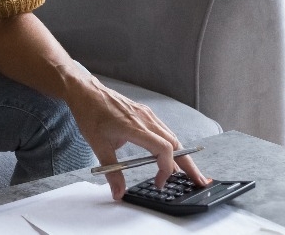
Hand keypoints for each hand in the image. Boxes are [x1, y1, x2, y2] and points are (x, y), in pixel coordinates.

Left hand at [66, 75, 210, 198]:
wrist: (86, 92)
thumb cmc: (91, 114)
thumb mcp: (98, 146)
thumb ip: (111, 172)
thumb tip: (118, 192)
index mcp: (135, 127)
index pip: (163, 149)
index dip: (166, 169)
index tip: (159, 183)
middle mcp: (146, 119)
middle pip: (176, 144)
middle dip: (188, 165)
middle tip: (198, 181)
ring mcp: (147, 114)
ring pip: (172, 136)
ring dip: (182, 155)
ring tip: (189, 171)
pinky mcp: (145, 113)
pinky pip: (164, 130)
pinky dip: (171, 144)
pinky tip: (170, 154)